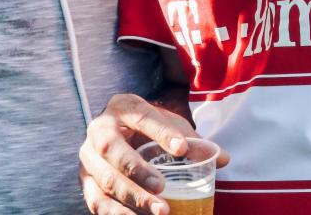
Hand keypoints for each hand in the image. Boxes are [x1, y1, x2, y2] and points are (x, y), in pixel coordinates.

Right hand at [78, 94, 226, 214]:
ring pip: (105, 178)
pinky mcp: (86, 181)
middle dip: (137, 170)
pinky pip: (97, 201)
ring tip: (162, 211)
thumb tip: (224, 159)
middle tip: (163, 186)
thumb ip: (194, 142)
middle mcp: (99, 129)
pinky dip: (117, 214)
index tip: (182, 149)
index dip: (161, 132)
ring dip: (132, 197)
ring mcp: (88, 156)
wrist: (119, 135)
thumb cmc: (148, 130)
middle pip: (111, 148)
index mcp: (122, 107)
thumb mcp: (170, 127)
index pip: (140, 116)